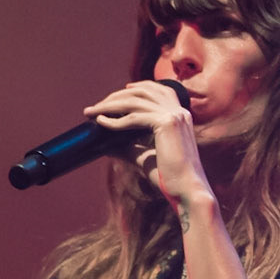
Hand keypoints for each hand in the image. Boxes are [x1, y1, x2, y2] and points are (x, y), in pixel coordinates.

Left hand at [83, 80, 212, 216]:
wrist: (187, 191)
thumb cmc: (170, 178)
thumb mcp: (145, 157)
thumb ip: (128, 147)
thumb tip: (106, 145)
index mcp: (180, 114)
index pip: (157, 90)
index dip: (137, 87)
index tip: (120, 92)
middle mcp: (178, 110)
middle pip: (142, 91)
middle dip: (116, 96)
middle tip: (95, 106)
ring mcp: (174, 114)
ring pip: (135, 101)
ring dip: (109, 105)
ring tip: (91, 112)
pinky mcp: (166, 123)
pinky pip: (134, 117)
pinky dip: (115, 120)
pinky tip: (101, 123)